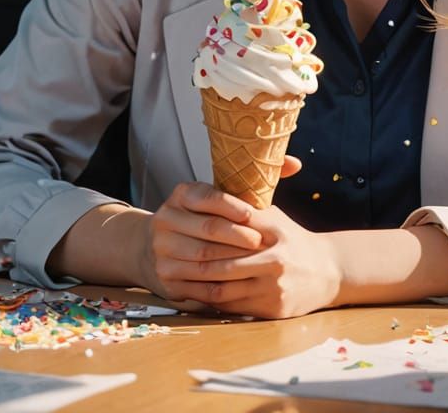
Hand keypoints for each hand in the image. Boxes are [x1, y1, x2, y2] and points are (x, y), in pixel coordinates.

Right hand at [144, 180, 263, 301]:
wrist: (153, 246)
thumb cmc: (198, 217)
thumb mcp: (213, 195)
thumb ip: (252, 180)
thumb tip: (294, 164)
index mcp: (181, 195)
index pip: (207, 197)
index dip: (232, 206)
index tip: (252, 214)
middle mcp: (166, 219)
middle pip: (207, 228)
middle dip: (237, 236)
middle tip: (259, 241)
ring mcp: (162, 249)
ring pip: (203, 257)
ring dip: (231, 261)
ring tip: (254, 261)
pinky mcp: (165, 277)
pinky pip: (196, 282)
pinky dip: (220, 284)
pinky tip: (238, 282)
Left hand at [163, 203, 340, 319]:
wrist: (328, 271)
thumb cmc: (292, 239)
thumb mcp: (274, 217)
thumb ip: (246, 209)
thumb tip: (208, 196)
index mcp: (274, 230)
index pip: (232, 228)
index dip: (205, 230)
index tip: (183, 229)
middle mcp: (276, 258)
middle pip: (224, 261)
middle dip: (195, 260)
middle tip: (170, 257)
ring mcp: (275, 286)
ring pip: (225, 287)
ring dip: (198, 284)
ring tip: (178, 277)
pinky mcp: (274, 308)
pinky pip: (234, 306)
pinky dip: (212, 301)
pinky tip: (197, 294)